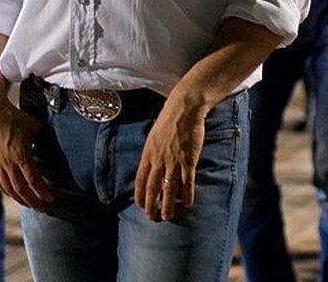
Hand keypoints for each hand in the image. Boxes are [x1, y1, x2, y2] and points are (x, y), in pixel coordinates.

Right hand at [0, 97, 53, 208]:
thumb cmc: (15, 117)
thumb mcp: (35, 126)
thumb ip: (42, 138)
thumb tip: (50, 146)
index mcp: (20, 154)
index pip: (33, 179)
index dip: (43, 190)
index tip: (51, 198)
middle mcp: (7, 162)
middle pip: (20, 188)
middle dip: (32, 200)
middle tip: (42, 207)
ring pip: (8, 187)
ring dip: (19, 199)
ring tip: (29, 204)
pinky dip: (6, 190)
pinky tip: (12, 194)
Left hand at [135, 97, 207, 220]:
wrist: (184, 109)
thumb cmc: (169, 120)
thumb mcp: (154, 136)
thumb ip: (153, 152)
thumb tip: (152, 163)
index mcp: (148, 154)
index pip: (140, 179)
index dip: (139, 194)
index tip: (139, 205)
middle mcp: (158, 160)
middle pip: (152, 188)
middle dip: (151, 205)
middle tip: (152, 218)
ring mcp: (173, 161)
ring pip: (168, 188)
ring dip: (168, 205)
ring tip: (168, 217)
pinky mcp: (188, 160)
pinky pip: (187, 181)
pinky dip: (187, 194)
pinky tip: (188, 202)